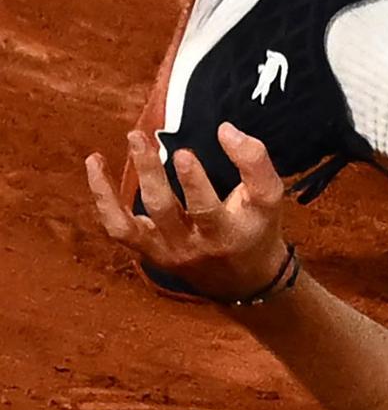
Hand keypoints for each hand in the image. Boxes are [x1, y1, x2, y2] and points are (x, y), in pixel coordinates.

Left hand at [85, 124, 292, 301]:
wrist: (242, 279)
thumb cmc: (255, 228)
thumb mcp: (269, 198)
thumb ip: (254, 162)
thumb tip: (224, 130)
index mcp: (228, 233)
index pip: (210, 209)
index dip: (194, 182)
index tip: (184, 151)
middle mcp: (193, 247)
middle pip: (165, 210)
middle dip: (148, 172)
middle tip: (137, 137)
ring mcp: (167, 251)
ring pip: (135, 221)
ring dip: (121, 181)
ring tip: (123, 144)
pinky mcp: (149, 251)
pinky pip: (118, 227)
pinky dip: (102, 198)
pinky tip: (96, 166)